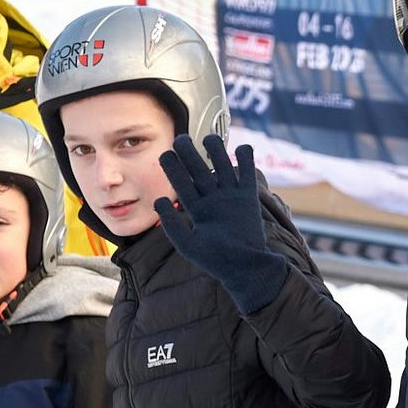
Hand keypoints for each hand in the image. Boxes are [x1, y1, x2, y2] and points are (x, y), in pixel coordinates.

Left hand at [156, 136, 292, 314]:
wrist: (244, 268)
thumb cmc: (215, 260)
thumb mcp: (188, 245)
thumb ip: (172, 225)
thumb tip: (159, 201)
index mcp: (196, 207)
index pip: (182, 182)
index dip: (173, 167)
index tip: (165, 153)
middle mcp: (212, 198)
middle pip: (199, 169)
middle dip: (190, 153)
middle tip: (181, 139)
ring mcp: (230, 196)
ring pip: (222, 166)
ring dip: (217, 151)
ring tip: (210, 139)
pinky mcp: (248, 197)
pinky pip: (247, 173)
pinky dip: (246, 159)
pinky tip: (243, 147)